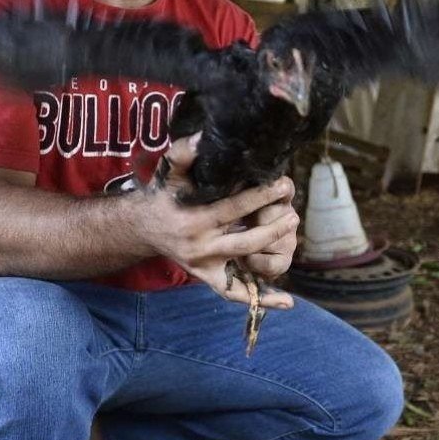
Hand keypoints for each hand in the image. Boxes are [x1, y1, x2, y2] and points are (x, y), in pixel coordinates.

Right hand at [129, 132, 295, 308]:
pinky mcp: (208, 277)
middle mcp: (201, 247)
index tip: (282, 184)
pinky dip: (261, 299)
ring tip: (292, 237)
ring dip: (273, 255)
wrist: (144, 227)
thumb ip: (183, 153)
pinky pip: (235, 293)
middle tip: (294, 214)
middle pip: (246, 241)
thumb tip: (202, 138)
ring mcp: (206, 265)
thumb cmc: (164, 195)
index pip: (235, 209)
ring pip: (245, 267)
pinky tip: (287, 302)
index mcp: (195, 220)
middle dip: (274, 227)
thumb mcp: (169, 172)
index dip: (261, 196)